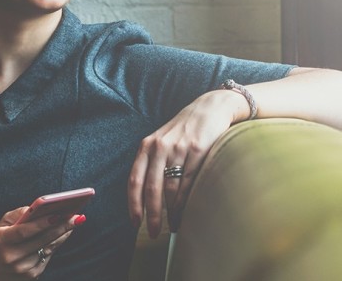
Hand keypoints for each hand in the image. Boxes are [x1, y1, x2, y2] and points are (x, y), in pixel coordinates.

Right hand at [0, 206, 84, 279]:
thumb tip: (39, 207)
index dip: (41, 223)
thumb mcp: (2, 224)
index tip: (58, 214)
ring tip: (74, 221)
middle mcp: (13, 257)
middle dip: (61, 226)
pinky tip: (65, 233)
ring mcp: (23, 268)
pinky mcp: (32, 275)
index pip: (24, 232)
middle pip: (42, 240)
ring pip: (49, 248)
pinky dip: (57, 243)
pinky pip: (48, 256)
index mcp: (2, 241)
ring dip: (63, 234)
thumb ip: (19, 214)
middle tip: (76, 215)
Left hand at [127, 90, 245, 236]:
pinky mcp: (197, 150)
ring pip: (170, 188)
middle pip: (151, 188)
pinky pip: (188, 182)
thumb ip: (151, 163)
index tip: (135, 223)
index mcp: (146, 147)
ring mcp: (178, 149)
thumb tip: (145, 198)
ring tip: (173, 226)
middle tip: (154, 232)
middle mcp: (159, 147)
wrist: (209, 109)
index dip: (133, 204)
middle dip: (152, 214)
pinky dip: (185, 200)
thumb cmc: (184, 131)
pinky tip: (184, 212)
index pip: (134, 180)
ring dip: (171, 211)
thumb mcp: (161, 142)